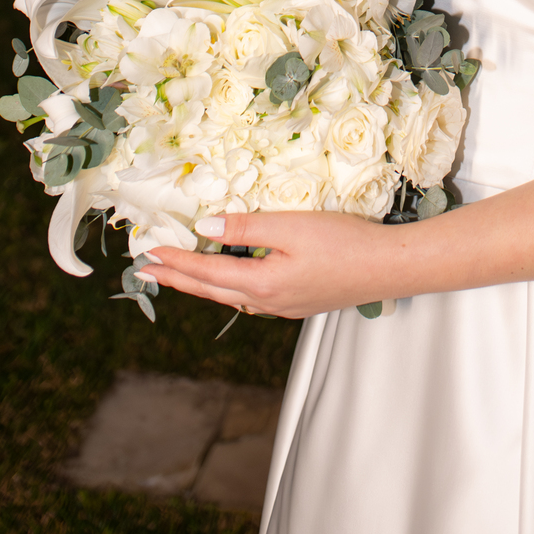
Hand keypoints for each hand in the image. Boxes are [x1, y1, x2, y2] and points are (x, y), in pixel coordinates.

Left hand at [146, 210, 387, 320]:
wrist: (387, 268)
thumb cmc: (345, 243)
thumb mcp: (292, 226)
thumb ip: (246, 228)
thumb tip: (204, 229)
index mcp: (261, 285)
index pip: (205, 273)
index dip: (174, 261)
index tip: (146, 254)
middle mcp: (266, 303)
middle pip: (211, 291)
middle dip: (177, 279)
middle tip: (146, 272)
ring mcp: (283, 307)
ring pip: (229, 297)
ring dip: (200, 284)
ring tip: (179, 274)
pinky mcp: (297, 303)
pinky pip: (250, 298)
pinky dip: (227, 287)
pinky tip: (230, 281)